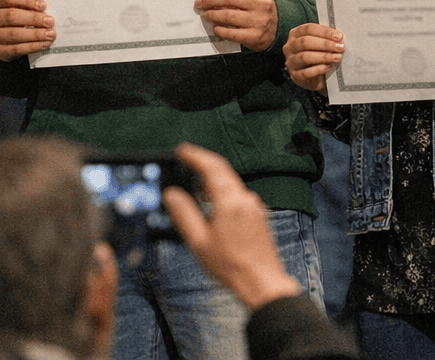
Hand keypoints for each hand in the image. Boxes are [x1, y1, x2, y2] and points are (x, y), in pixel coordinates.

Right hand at [0, 0, 53, 59]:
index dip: (27, 0)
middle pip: (11, 16)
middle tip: (49, 21)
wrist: (0, 36)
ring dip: (35, 34)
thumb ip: (27, 5)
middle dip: (33, 18)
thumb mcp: (15, 6)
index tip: (43, 5)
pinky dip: (32, 46)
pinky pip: (16, 49)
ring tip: (50, 34)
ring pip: (14, 34)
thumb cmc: (12, 16)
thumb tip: (45, 9)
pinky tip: (43, 44)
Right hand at [164, 143, 301, 311]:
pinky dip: (223, 191)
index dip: (194, 155)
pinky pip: (238, 194)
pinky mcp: (258, 215)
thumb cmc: (233, 266)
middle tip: (185, 161)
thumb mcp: (199, 242)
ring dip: (213, 178)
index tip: (181, 151)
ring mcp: (254, 206)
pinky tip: (213, 204)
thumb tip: (171, 194)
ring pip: (231, 182)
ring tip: (195, 186)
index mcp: (230, 201)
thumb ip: (183, 214)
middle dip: (203, 163)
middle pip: (223, 170)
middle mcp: (245, 199)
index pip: (211, 167)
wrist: (262, 283)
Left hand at [195, 0, 278, 50]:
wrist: (280, 28)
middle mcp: (261, 3)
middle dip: (209, 0)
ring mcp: (259, 20)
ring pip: (227, 15)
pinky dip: (219, 30)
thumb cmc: (261, 9)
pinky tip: (215, 27)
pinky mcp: (255, 36)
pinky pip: (231, 33)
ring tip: (205, 14)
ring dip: (211, 14)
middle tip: (199, 3)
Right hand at [283, 23, 344, 92]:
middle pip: (305, 42)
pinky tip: (329, 67)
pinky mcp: (295, 75)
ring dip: (324, 56)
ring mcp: (291, 62)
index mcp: (295, 34)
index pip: (308, 29)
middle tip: (340, 47)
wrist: (314, 77)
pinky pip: (306, 72)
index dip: (324, 32)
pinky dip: (319, 69)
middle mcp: (290, 47)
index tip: (339, 37)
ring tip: (337, 57)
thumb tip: (340, 37)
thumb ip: (326, 38)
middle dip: (325, 44)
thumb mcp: (319, 44)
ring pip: (305, 57)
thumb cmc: (317, 55)